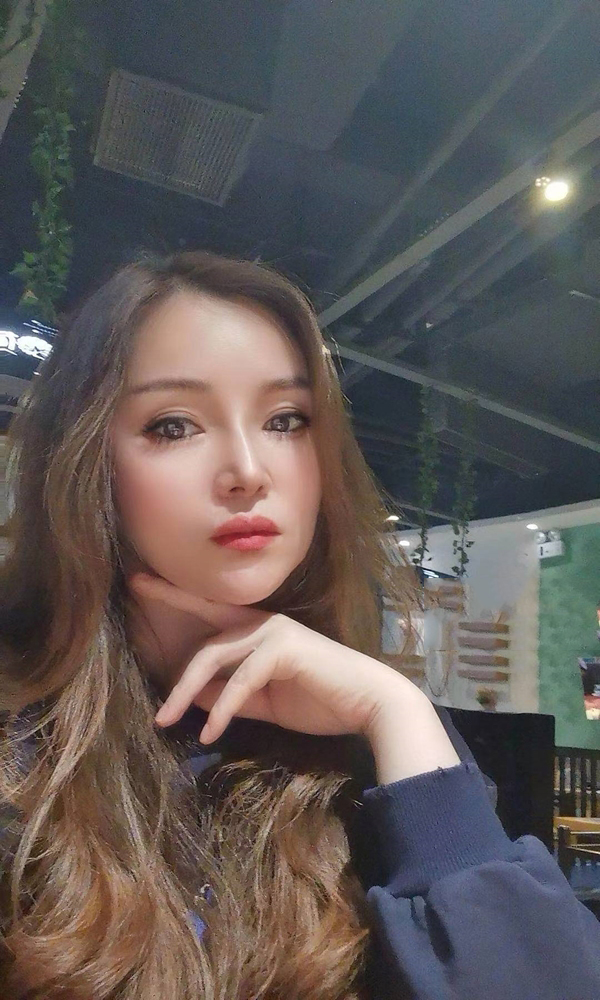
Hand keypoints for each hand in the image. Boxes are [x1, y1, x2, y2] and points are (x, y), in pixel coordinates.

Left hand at [128, 571, 424, 745]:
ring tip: (168, 724)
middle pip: (205, 643)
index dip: (173, 594)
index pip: (208, 611)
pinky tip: (212, 733)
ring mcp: (274, 631)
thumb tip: (192, 695)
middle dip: (175, 678)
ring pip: (215, 657)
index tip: (137, 581)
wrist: (368, 705)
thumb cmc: (320, 700)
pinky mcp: (284, 648)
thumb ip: (231, 695)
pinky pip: (241, 679)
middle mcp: (263, 623)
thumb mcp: (264, 702)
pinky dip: (223, 709)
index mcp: (257, 630)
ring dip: (187, 693)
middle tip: (156, 715)